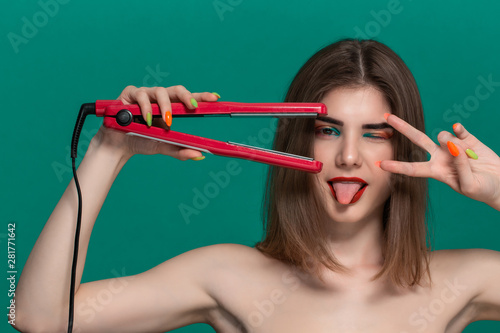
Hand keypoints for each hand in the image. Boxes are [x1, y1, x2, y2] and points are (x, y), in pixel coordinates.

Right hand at [91, 85, 219, 159]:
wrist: (118, 145)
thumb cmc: (141, 141)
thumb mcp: (163, 146)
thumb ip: (179, 150)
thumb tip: (199, 155)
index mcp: (170, 108)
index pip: (187, 99)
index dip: (201, 96)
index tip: (215, 98)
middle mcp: (158, 98)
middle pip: (176, 90)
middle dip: (186, 95)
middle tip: (193, 105)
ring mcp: (145, 94)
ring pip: (160, 91)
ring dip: (165, 106)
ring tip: (167, 122)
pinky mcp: (129, 94)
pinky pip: (140, 95)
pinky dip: (145, 108)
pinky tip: (147, 120)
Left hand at [379, 114, 499, 209]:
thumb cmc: (483, 190)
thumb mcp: (469, 185)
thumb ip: (459, 167)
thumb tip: (452, 144)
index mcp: (436, 171)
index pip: (412, 168)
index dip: (396, 167)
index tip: (379, 164)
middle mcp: (440, 156)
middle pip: (417, 139)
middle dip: (402, 127)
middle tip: (386, 117)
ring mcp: (452, 146)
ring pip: (442, 135)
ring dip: (450, 142)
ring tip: (466, 156)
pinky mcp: (467, 138)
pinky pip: (458, 130)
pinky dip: (459, 131)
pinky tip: (460, 132)